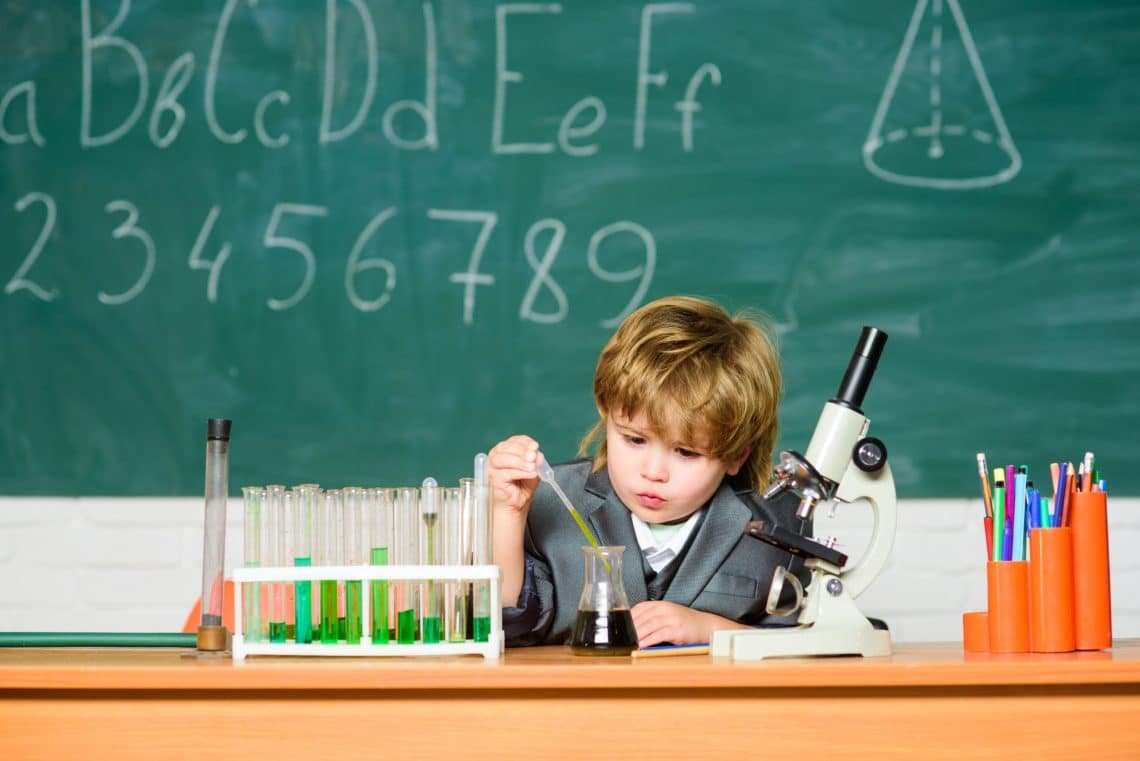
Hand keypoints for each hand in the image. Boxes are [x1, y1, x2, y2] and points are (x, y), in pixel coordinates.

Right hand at [487, 434, 541, 516]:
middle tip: (533, 457)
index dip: (525, 442)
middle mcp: (495, 456)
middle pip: (506, 447)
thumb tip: (537, 455)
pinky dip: (520, 472)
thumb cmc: (521, 486)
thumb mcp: (533, 469)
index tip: (535, 447)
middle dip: (522, 451)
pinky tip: (530, 474)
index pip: (513, 441)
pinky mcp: (493, 479)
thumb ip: (535, 461)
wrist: (515, 504)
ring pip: (503, 459)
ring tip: (532, 467)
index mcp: (505, 450)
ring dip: (520, 462)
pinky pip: (505, 473)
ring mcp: (491, 468)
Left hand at [630, 601, 746, 647]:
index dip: (627, 617)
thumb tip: (632, 628)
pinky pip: (660, 634)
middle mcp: (665, 609)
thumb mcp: (668, 615)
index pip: (639, 608)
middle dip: (629, 628)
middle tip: (620, 638)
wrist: (706, 626)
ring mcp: (672, 618)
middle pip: (642, 618)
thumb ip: (652, 618)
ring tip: (628, 643)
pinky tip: (641, 646)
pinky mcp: (678, 629)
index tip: (618, 626)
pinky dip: (649, 640)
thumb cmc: (685, 623)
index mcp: (661, 604)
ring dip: (637, 635)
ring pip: (649, 625)